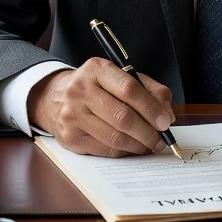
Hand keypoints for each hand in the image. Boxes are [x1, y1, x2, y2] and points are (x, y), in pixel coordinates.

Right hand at [28, 58, 174, 157]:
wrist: (54, 98)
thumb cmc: (96, 87)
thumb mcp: (120, 76)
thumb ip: (149, 90)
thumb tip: (167, 115)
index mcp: (97, 69)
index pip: (130, 90)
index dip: (151, 108)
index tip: (165, 121)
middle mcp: (81, 90)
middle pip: (123, 117)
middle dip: (148, 132)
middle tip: (161, 139)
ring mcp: (73, 115)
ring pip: (115, 137)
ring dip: (139, 145)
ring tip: (150, 145)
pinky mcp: (70, 137)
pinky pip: (105, 149)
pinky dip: (124, 151)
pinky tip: (133, 148)